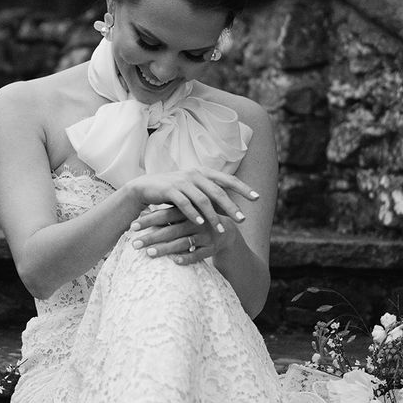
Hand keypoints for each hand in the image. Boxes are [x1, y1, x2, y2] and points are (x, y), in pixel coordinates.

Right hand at [125, 168, 258, 231]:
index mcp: (204, 172)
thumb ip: (209, 194)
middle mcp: (195, 174)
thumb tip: (229, 205)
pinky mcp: (170, 190)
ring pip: (203, 200)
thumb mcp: (193, 189)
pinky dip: (193, 214)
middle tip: (242, 220)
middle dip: (231, 206)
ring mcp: (182, 181)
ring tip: (220, 230)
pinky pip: (185, 203)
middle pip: (218, 191)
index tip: (257, 198)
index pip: (228, 180)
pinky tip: (201, 224)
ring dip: (213, 216)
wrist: (145, 187)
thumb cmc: (173, 191)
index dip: (243, 188)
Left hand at [129, 207, 236, 264]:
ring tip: (148, 253)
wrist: (227, 229)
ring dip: (166, 248)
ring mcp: (205, 236)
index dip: (149, 220)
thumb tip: (139, 211)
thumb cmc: (197, 220)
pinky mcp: (212, 248)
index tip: (132, 226)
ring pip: (183, 243)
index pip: (165, 214)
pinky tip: (175, 261)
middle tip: (134, 244)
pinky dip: (188, 257)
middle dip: (152, 237)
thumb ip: (166, 213)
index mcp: (188, 211)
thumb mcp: (185, 214)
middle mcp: (196, 222)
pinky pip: (199, 254)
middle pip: (171, 230)